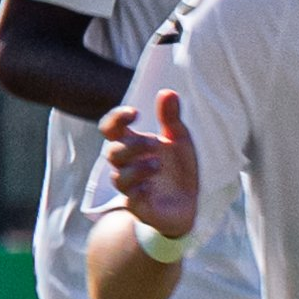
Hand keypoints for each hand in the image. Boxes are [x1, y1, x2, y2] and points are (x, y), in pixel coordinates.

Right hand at [97, 88, 199, 240]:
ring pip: (119, 176)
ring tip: (157, 164)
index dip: (116, 118)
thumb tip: (168, 92)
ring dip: (137, 168)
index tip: (135, 113)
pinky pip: (131, 199)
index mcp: (133, 145)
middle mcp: (127, 165)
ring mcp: (131, 186)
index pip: (111, 128)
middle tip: (155, 143)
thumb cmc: (177, 170)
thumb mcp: (179, 141)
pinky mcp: (140, 206)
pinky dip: (139, 191)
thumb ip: (171, 119)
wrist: (188, 205)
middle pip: (112, 152)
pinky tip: (151, 187)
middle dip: (132, 146)